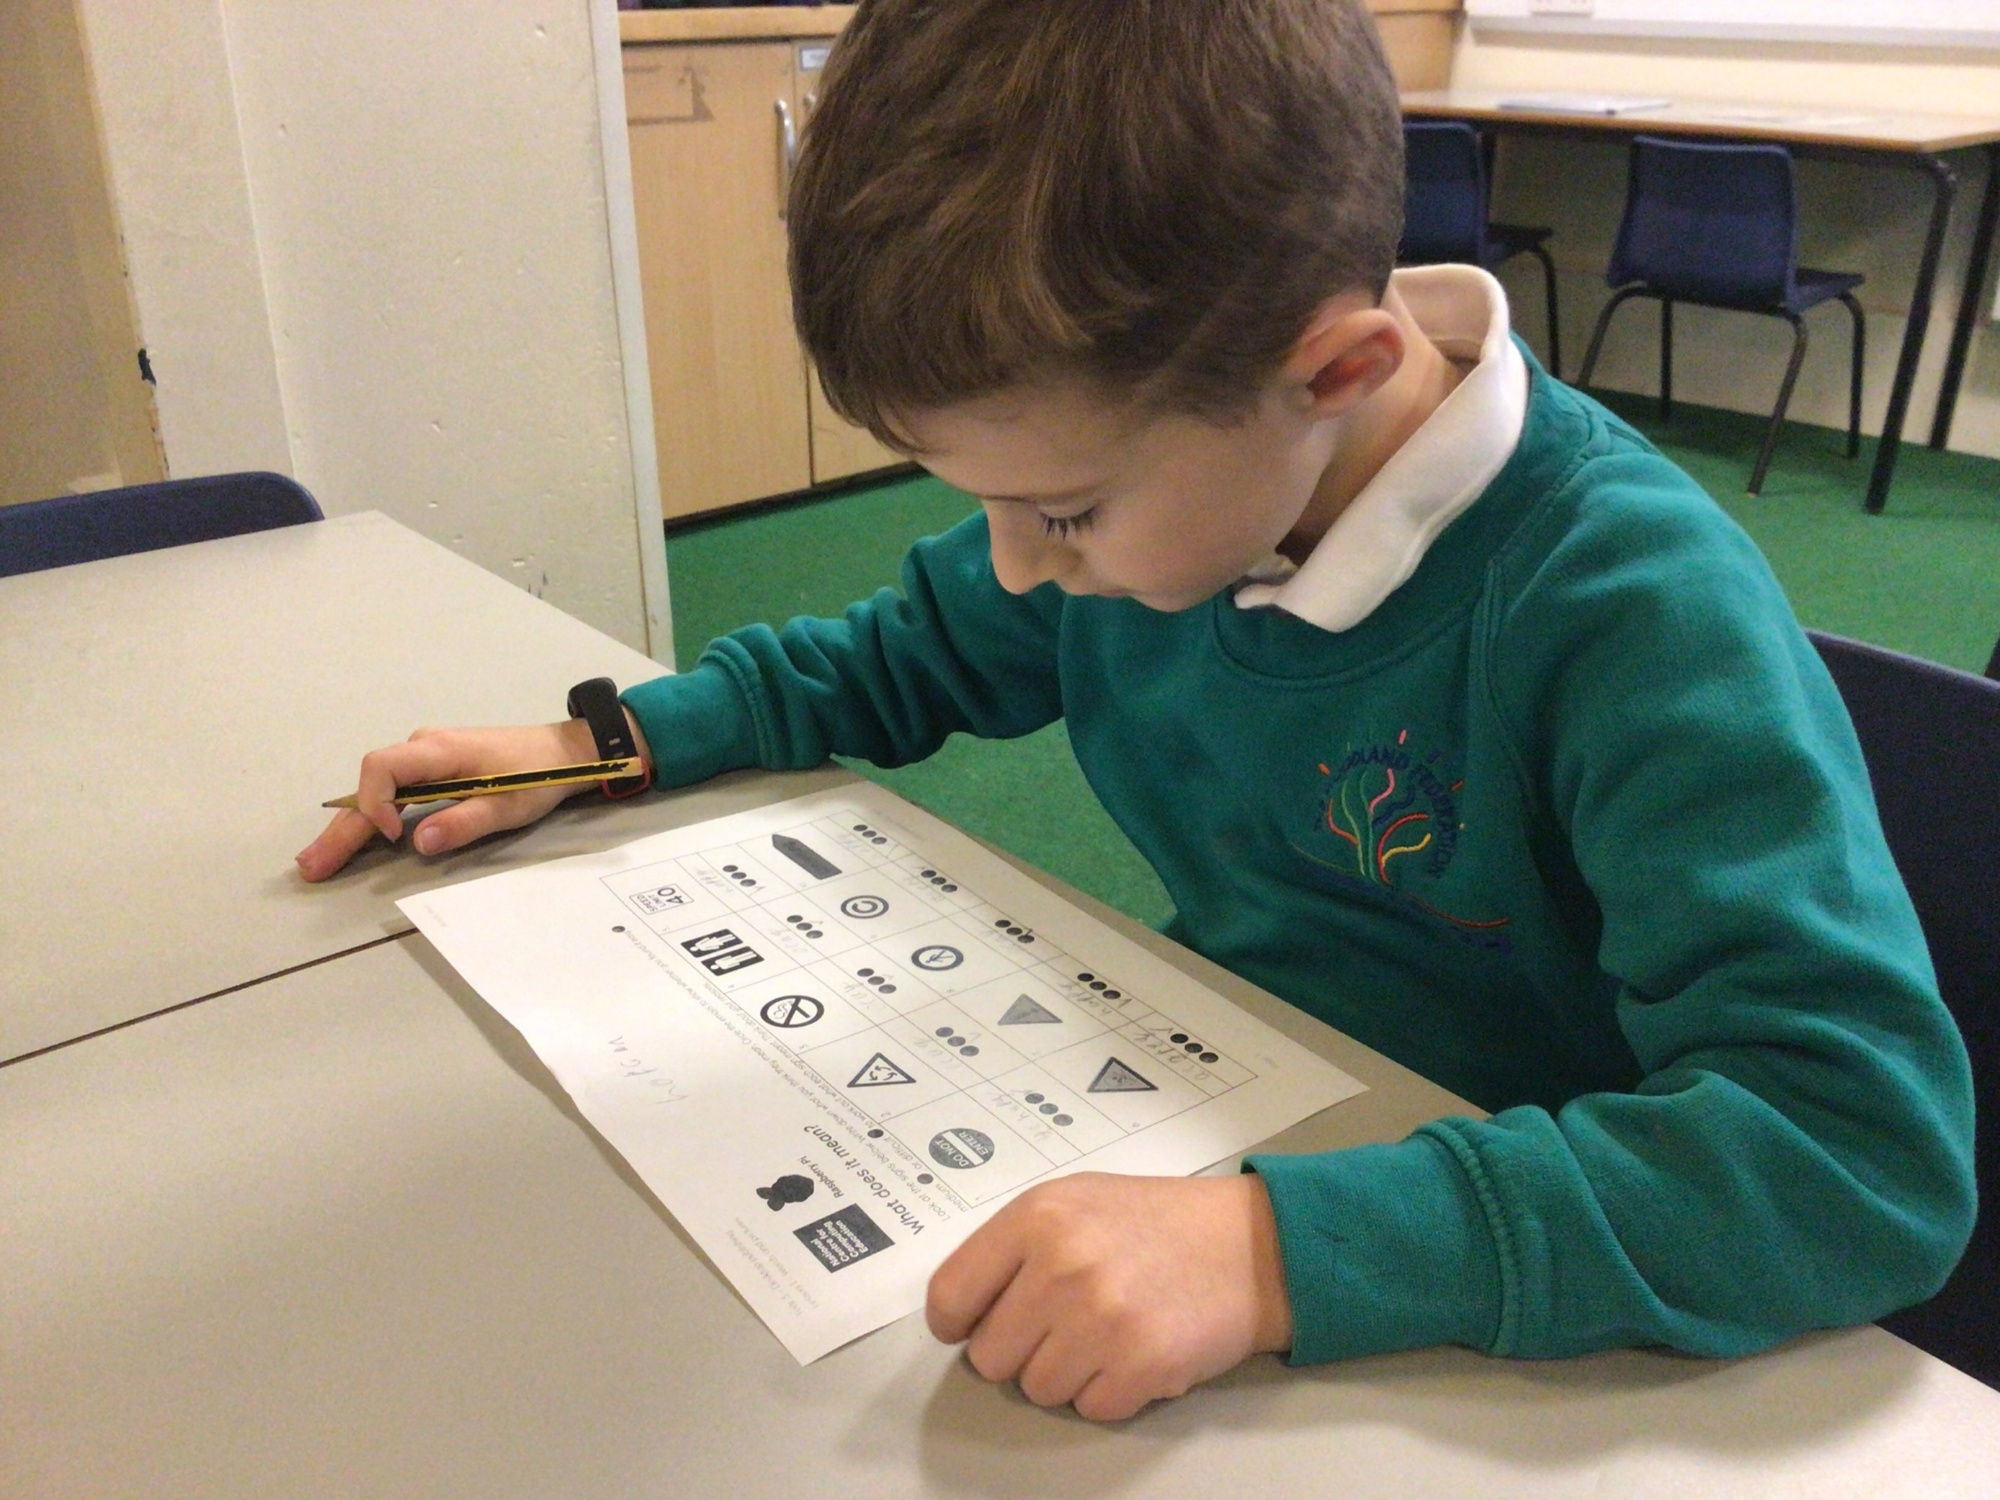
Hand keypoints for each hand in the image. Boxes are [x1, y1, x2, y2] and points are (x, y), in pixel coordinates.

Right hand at [295, 713, 645, 880]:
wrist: (563, 752)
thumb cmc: (538, 775)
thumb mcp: (507, 805)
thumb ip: (464, 822)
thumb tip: (418, 843)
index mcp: (439, 750)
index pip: (382, 767)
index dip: (375, 802)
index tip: (391, 834)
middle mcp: (424, 748)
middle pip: (369, 786)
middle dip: (341, 828)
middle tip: (312, 866)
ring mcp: (426, 758)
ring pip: (376, 791)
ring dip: (350, 826)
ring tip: (321, 861)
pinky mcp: (433, 769)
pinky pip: (392, 792)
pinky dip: (371, 817)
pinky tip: (352, 841)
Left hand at [926, 1172, 1292, 1421]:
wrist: (1249, 1246)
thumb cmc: (1155, 1222)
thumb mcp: (1074, 1201)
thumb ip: (1012, 1244)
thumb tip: (961, 1308)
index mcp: (1038, 1217)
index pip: (949, 1297)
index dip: (958, 1322)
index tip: (973, 1325)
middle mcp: (1063, 1266)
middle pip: (990, 1356)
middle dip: (1021, 1348)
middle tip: (1062, 1323)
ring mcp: (1102, 1320)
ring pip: (1037, 1389)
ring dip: (1067, 1372)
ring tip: (1106, 1332)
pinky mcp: (1142, 1365)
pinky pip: (1089, 1409)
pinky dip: (1109, 1391)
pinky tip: (1134, 1351)